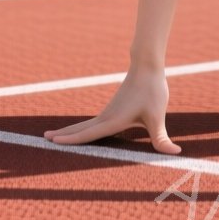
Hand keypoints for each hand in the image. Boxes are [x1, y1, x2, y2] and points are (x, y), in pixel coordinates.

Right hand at [43, 69, 179, 153]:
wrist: (147, 66)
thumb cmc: (152, 90)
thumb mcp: (157, 117)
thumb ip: (161, 139)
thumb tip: (175, 153)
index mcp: (113, 120)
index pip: (88, 133)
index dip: (71, 139)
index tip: (53, 142)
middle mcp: (106, 116)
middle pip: (80, 129)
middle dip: (63, 135)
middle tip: (43, 139)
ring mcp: (108, 112)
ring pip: (85, 124)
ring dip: (69, 131)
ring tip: (53, 135)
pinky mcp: (112, 109)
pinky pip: (92, 122)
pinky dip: (81, 128)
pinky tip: (80, 131)